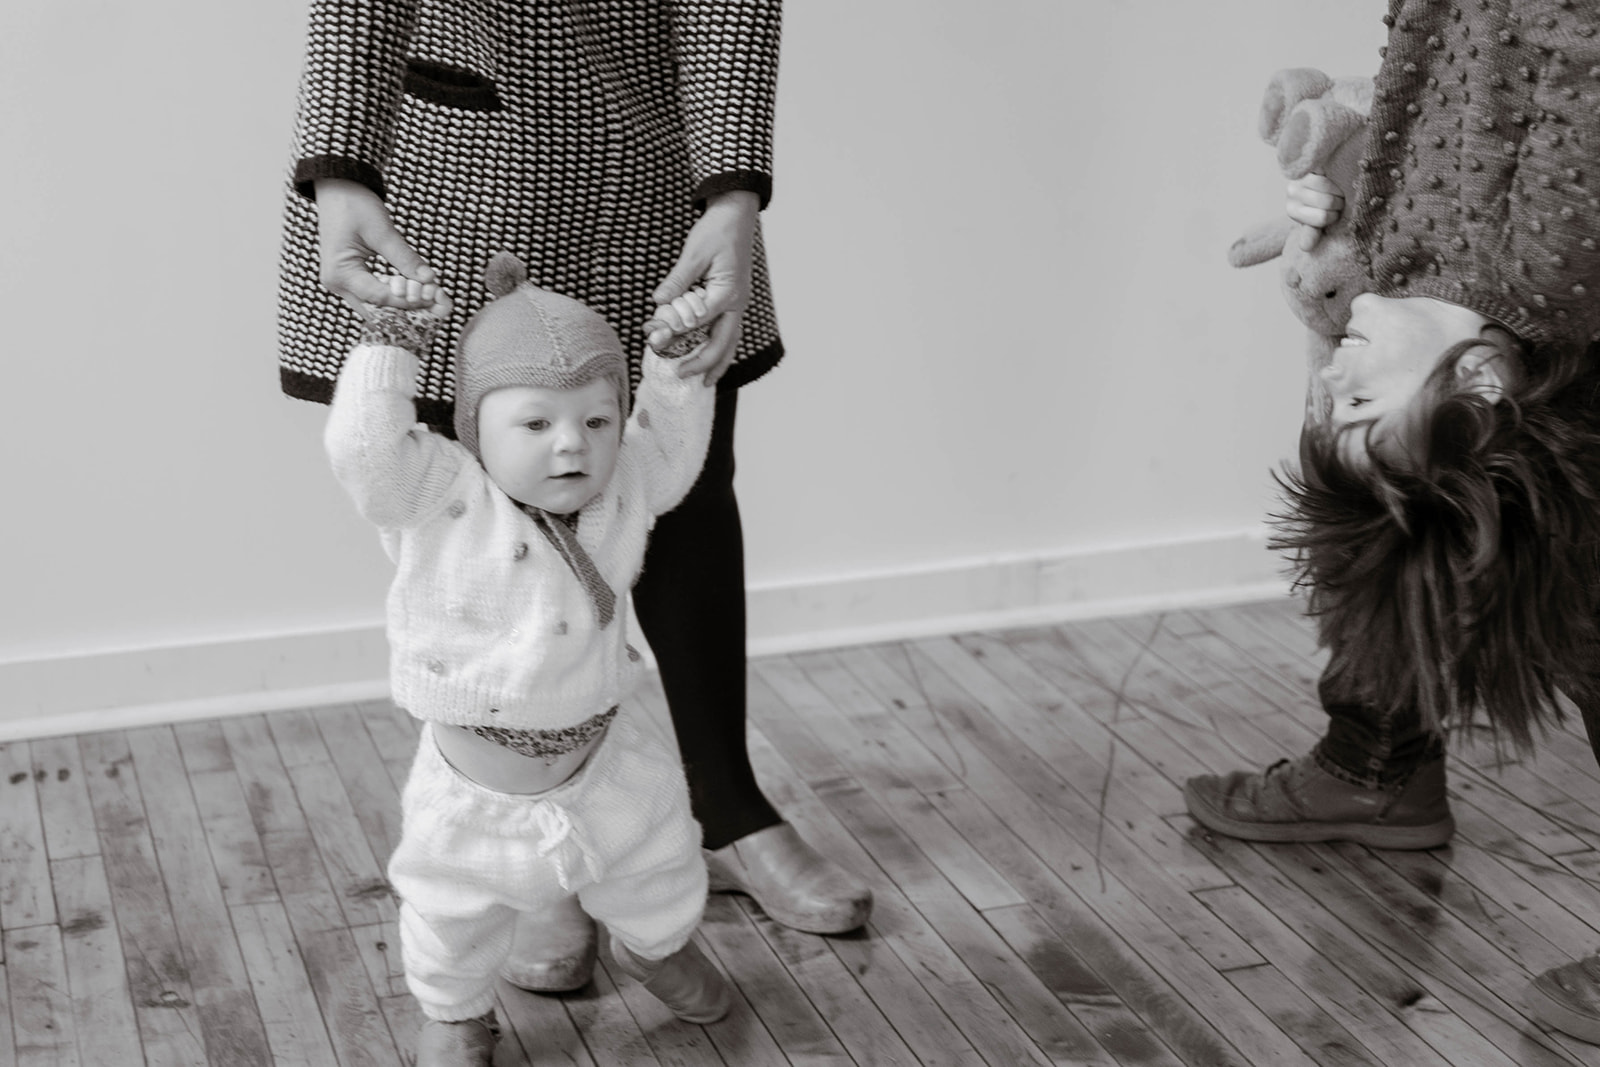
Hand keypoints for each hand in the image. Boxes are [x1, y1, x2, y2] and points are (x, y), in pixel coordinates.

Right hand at [314, 178, 448, 316]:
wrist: (336, 189)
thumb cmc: (354, 205)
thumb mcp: (382, 231)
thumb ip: (405, 258)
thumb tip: (429, 279)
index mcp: (340, 273)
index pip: (378, 298)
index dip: (408, 301)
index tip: (433, 297)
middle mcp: (337, 284)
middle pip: (376, 311)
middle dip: (405, 310)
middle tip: (435, 304)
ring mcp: (342, 283)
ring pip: (375, 307)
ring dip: (400, 305)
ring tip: (428, 297)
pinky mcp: (350, 278)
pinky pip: (373, 296)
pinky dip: (393, 296)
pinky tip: (414, 291)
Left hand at [647, 189, 758, 383]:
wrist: (737, 215)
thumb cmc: (717, 230)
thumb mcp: (693, 253)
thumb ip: (678, 280)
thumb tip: (660, 301)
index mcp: (728, 291)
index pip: (702, 321)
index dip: (680, 334)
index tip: (658, 342)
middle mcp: (737, 302)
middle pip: (724, 343)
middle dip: (704, 363)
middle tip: (682, 376)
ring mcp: (737, 303)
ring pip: (729, 342)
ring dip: (717, 363)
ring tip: (704, 382)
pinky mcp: (733, 301)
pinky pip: (727, 331)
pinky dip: (718, 348)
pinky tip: (708, 358)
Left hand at [1286, 173, 1344, 251]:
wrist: (1319, 183)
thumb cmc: (1319, 208)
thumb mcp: (1315, 223)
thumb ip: (1311, 233)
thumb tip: (1305, 248)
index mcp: (1292, 210)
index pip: (1322, 217)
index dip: (1334, 215)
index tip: (1334, 214)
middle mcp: (1291, 192)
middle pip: (1326, 202)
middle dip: (1338, 202)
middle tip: (1337, 200)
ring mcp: (1300, 175)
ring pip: (1327, 185)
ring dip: (1339, 189)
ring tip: (1337, 190)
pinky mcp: (1310, 162)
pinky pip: (1326, 170)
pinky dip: (1334, 175)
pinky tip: (1335, 177)